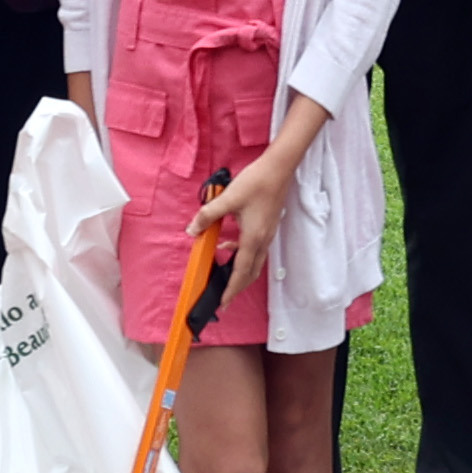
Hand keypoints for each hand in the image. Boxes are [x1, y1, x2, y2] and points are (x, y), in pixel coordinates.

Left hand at [195, 141, 305, 299]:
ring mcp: (267, 235)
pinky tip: (228, 243)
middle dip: (236, 287)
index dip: (231, 290)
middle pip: (250, 273)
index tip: (223, 303)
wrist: (279, 169)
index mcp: (252, 238)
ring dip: (239, 271)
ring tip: (222, 272)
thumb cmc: (256, 182)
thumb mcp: (227, 199)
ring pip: (254, 262)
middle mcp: (262, 240)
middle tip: (223, 298)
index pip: (240, 272)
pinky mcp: (268, 227)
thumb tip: (192, 230)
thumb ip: (208, 215)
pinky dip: (242, 255)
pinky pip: (255, 250)